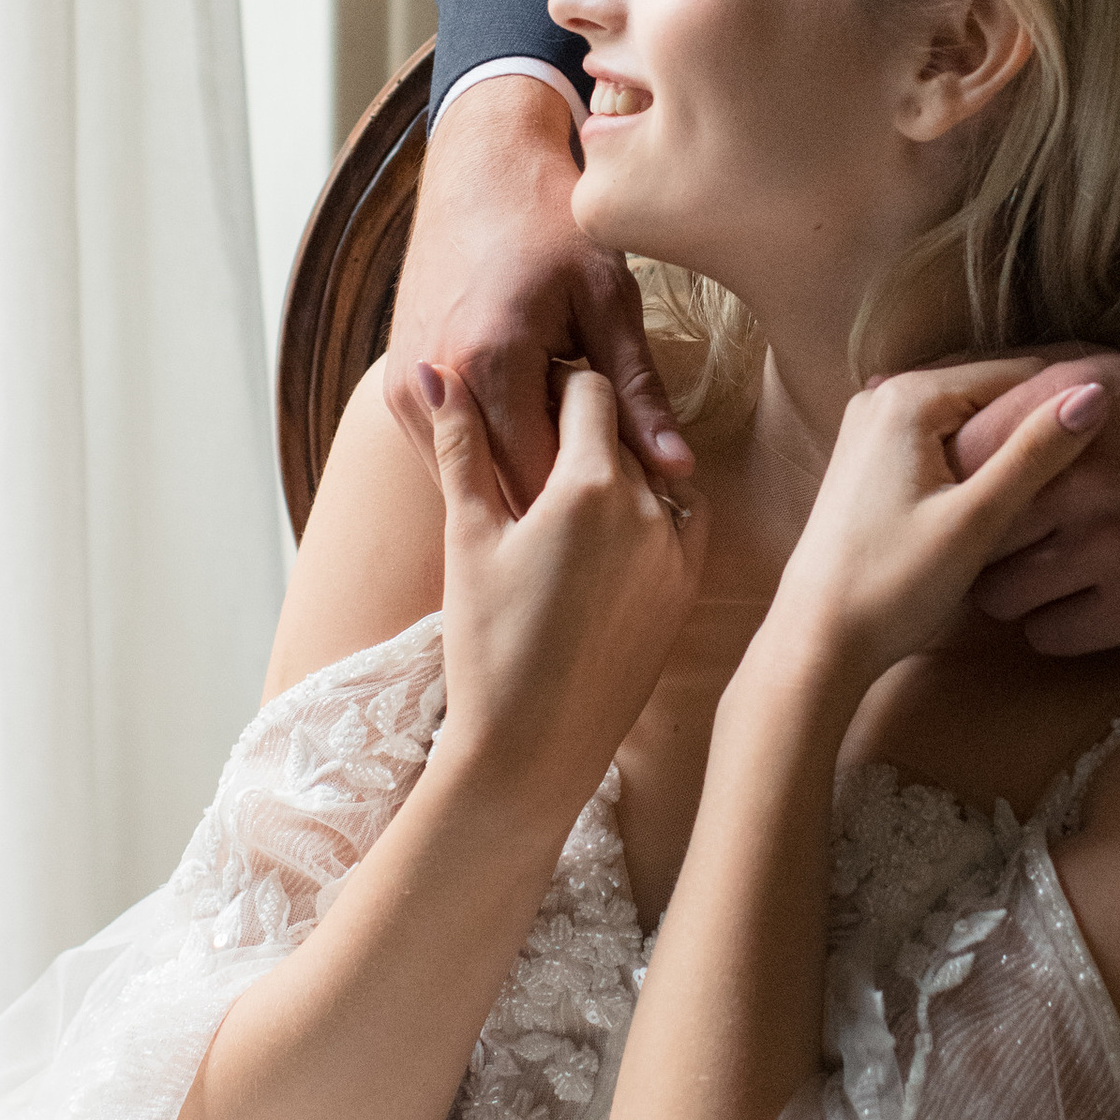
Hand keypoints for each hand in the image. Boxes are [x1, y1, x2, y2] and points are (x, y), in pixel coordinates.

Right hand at [389, 77, 693, 511]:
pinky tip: (531, 426)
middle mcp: (435, 381)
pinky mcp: (395, 385)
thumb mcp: (609, 301)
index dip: (589, 498)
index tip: (629, 490)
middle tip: (605, 478)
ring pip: (468, 478)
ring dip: (517, 477)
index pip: (540, 481)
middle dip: (554, 495)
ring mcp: (405, 386)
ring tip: (568, 447)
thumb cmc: (552, 226)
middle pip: (499, 488)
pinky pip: (446, 452)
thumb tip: (680, 470)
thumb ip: (639, 393)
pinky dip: (489, 453)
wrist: (479, 171)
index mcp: (491, 362)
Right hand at [423, 360, 707, 785]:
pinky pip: (681, 517)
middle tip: (536, 439)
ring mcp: (676, 548)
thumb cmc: (488, 643)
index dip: (553, 383)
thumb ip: (460, 445)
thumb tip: (433, 371)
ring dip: (616, 464)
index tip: (524, 396)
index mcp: (590, 483)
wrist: (535, 748)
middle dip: (581, 423)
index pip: (588, 387)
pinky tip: (607, 527)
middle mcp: (648, 506)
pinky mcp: (686, 586)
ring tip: (565, 491)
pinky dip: (650, 505)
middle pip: (621, 428)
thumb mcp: (468, 537)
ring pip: (652, 470)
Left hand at [759, 360, 1108, 697]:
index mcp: (908, 397)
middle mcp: (883, 396)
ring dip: (1007, 444)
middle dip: (1036, 422)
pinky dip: (975, 461)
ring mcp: (873, 428)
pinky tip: (1006, 494)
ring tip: (1060, 477)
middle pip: (987, 393)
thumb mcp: (975, 520)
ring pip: (966, 419)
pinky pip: (941, 441)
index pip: (1014, 374)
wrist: (818, 640)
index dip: (1067, 401)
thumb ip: (1034, 454)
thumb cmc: (892, 586)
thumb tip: (1095, 393)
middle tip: (1096, 459)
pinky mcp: (871, 460)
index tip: (1119, 433)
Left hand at [956, 352, 1119, 649]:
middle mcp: (1084, 475)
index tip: (959, 493)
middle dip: (977, 541)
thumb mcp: (1101, 369)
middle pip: (974, 531)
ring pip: (1002, 595)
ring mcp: (1115, 544)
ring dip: (1014, 589)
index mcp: (1064, 406)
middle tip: (998, 541)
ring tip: (1044, 570)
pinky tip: (1080, 599)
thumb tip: (910, 392)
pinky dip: (1055, 624)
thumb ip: (1015, 384)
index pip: (960, 456)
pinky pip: (1050, 635)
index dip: (950, 480)